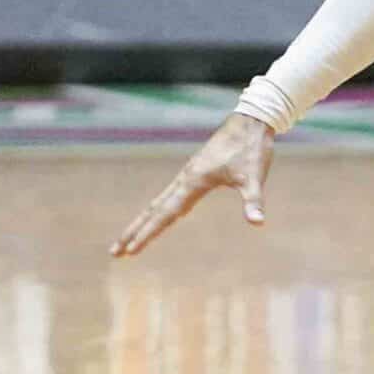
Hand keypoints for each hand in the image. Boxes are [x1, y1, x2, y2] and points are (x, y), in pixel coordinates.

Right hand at [109, 113, 275, 256]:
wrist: (251, 120)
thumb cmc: (252, 148)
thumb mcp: (255, 177)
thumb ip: (253, 201)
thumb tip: (258, 223)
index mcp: (194, 181)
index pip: (166, 214)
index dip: (148, 234)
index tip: (131, 251)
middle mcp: (185, 178)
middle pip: (153, 210)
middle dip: (134, 232)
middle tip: (115, 253)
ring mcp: (188, 174)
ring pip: (158, 202)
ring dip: (142, 221)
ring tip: (127, 240)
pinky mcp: (195, 171)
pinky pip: (169, 195)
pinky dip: (158, 209)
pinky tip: (159, 215)